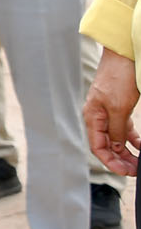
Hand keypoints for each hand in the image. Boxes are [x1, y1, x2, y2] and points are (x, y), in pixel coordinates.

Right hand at [85, 47, 140, 175]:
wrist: (124, 56)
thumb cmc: (117, 78)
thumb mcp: (119, 108)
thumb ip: (116, 130)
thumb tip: (115, 148)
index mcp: (92, 116)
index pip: (98, 147)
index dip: (111, 162)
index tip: (126, 172)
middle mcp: (97, 116)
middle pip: (106, 145)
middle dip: (121, 160)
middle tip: (136, 170)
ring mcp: (107, 112)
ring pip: (115, 139)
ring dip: (127, 152)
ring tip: (139, 161)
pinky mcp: (118, 108)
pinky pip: (123, 130)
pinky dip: (132, 140)